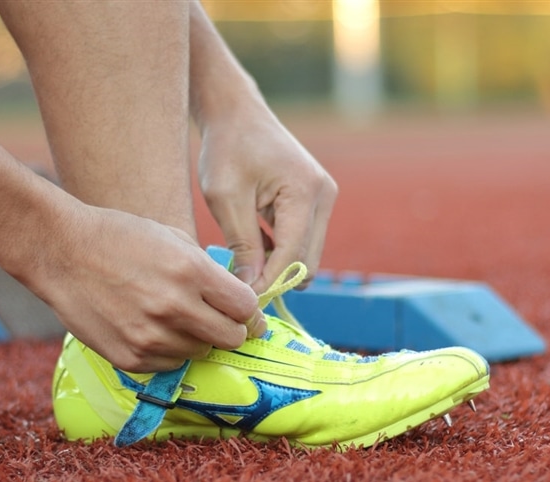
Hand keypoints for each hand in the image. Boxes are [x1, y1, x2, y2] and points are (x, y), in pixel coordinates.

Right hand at [19, 197, 264, 372]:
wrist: (61, 251)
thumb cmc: (119, 237)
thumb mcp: (173, 237)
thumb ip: (209, 270)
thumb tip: (238, 300)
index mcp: (190, 271)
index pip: (246, 308)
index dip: (249, 311)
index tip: (244, 312)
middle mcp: (174, 307)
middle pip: (231, 338)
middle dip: (230, 329)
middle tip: (216, 319)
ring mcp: (150, 337)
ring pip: (200, 353)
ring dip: (195, 339)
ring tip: (171, 317)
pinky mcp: (129, 358)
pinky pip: (169, 365)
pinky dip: (167, 351)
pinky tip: (149, 327)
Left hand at [198, 106, 337, 292]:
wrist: (236, 114)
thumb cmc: (227, 149)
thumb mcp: (226, 199)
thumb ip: (242, 245)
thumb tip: (250, 288)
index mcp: (304, 192)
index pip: (293, 256)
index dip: (269, 283)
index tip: (242, 299)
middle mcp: (323, 195)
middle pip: (308, 261)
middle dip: (277, 278)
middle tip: (241, 289)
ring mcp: (323, 197)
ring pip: (307, 254)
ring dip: (278, 265)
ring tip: (242, 266)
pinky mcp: (315, 200)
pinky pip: (303, 240)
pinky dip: (280, 251)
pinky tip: (252, 248)